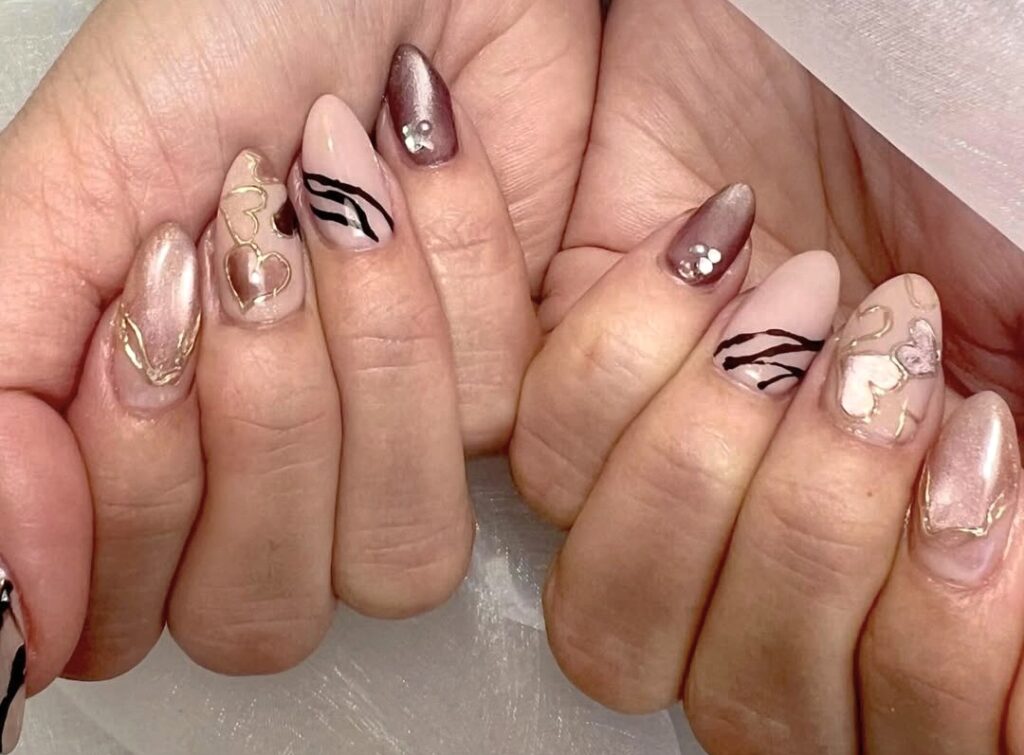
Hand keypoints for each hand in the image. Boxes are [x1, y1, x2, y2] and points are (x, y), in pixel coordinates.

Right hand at [0, 0, 598, 727]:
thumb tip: (13, 618)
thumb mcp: (65, 205)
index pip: (130, 612)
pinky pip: (493, 426)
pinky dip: (447, 276)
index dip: (139, 489)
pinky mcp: (505, 398)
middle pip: (263, 608)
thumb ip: (2, 402)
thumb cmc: (222, 51)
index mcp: (152, 453)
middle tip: (241, 255)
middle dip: (256, 418)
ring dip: (362, 351)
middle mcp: (270, 479)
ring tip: (336, 203)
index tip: (141, 324)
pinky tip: (422, 180)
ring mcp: (394, 451)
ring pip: (396, 549)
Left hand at [511, 0, 1023, 752]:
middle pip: (742, 706)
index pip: (889, 742)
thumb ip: (1019, 523)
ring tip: (796, 299)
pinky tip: (713, 250)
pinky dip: (630, 357)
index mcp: (910, 576)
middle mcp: (780, 561)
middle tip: (883, 362)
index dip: (936, 657)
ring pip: (611, 620)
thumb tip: (998, 648)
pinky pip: (542, 458)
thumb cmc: (972, 149)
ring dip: (712, 460)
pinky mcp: (566, 393)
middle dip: (816, 539)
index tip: (980, 455)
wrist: (861, 24)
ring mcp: (661, 490)